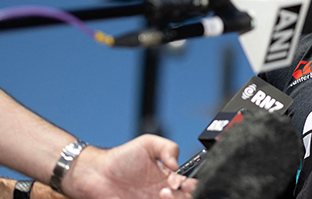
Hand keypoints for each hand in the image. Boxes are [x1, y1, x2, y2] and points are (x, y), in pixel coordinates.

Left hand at [62, 134, 195, 198]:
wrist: (95, 173)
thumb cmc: (120, 158)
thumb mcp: (148, 143)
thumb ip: (168, 148)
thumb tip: (178, 165)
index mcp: (167, 177)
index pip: (189, 184)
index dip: (190, 184)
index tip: (181, 180)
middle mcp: (161, 192)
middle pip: (184, 197)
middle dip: (185, 194)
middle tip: (172, 187)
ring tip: (162, 192)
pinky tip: (155, 197)